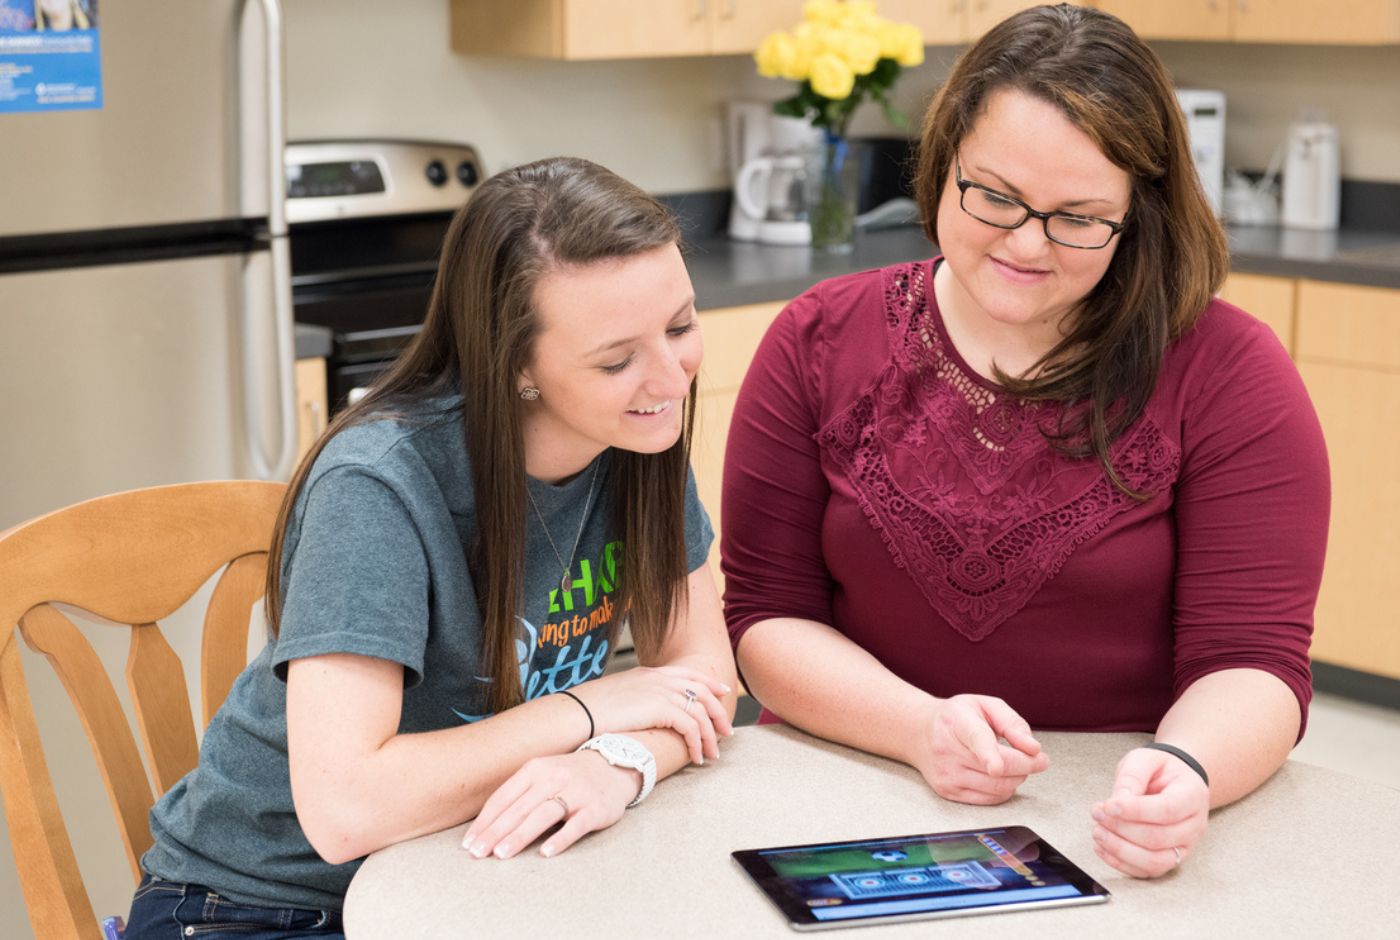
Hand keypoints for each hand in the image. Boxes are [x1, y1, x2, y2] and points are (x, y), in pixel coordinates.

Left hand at [461, 751, 639, 859]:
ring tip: (502, 854)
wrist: (615, 765)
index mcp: (535, 769)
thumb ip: (518, 795)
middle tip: (478, 853)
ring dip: (520, 835)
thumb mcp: (543, 775)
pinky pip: (576, 825)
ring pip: (543, 814)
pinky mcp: (595, 807)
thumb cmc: (570, 776)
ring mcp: (576, 792)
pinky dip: (560, 839)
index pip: (503, 798)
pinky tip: (546, 853)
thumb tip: (486, 826)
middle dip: (495, 832)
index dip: (484, 821)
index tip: (469, 843)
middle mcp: (554, 777)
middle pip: (519, 808)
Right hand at [571, 666, 732, 764]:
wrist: (577, 713)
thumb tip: (640, 713)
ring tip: (712, 754)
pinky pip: (691, 727)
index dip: (708, 682)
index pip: (688, 674)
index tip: (722, 691)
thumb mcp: (616, 697)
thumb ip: (635, 699)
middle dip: (717, 712)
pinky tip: (696, 757)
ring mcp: (661, 691)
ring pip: (700, 711)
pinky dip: (697, 743)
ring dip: (710, 735)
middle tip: (726, 732)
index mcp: (649, 673)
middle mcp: (658, 678)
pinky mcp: (661, 708)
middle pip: (702, 691)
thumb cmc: (588, 710)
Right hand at [911, 694, 1049, 804]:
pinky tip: (999, 775)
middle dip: (1027, 765)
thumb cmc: (958, 718)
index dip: (988, 754)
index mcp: (957, 722)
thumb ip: (1012, 722)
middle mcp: (948, 750)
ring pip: (998, 787)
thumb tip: (1033, 749)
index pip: (976, 739)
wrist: (919, 733)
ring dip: (1018, 778)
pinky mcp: (948, 792)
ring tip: (1013, 763)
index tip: (996, 766)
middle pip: (999, 769)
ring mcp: (946, 774)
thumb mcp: (985, 705)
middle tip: (1038, 758)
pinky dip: (1004, 789)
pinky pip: (990, 799)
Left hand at [1090, 747, 1209, 877]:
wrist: (1172, 782)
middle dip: (1122, 829)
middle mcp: (1194, 825)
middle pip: (1159, 838)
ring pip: (1155, 861)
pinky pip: (1147, 872)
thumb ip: (1132, 777)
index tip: (1108, 805)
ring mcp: (1185, 846)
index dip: (1135, 811)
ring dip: (1120, 850)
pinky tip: (1101, 847)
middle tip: (1097, 814)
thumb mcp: (1145, 759)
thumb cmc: (1159, 769)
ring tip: (1097, 832)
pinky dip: (1121, 863)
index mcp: (1193, 794)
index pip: (1168, 809)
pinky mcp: (1170, 859)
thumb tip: (1116, 803)